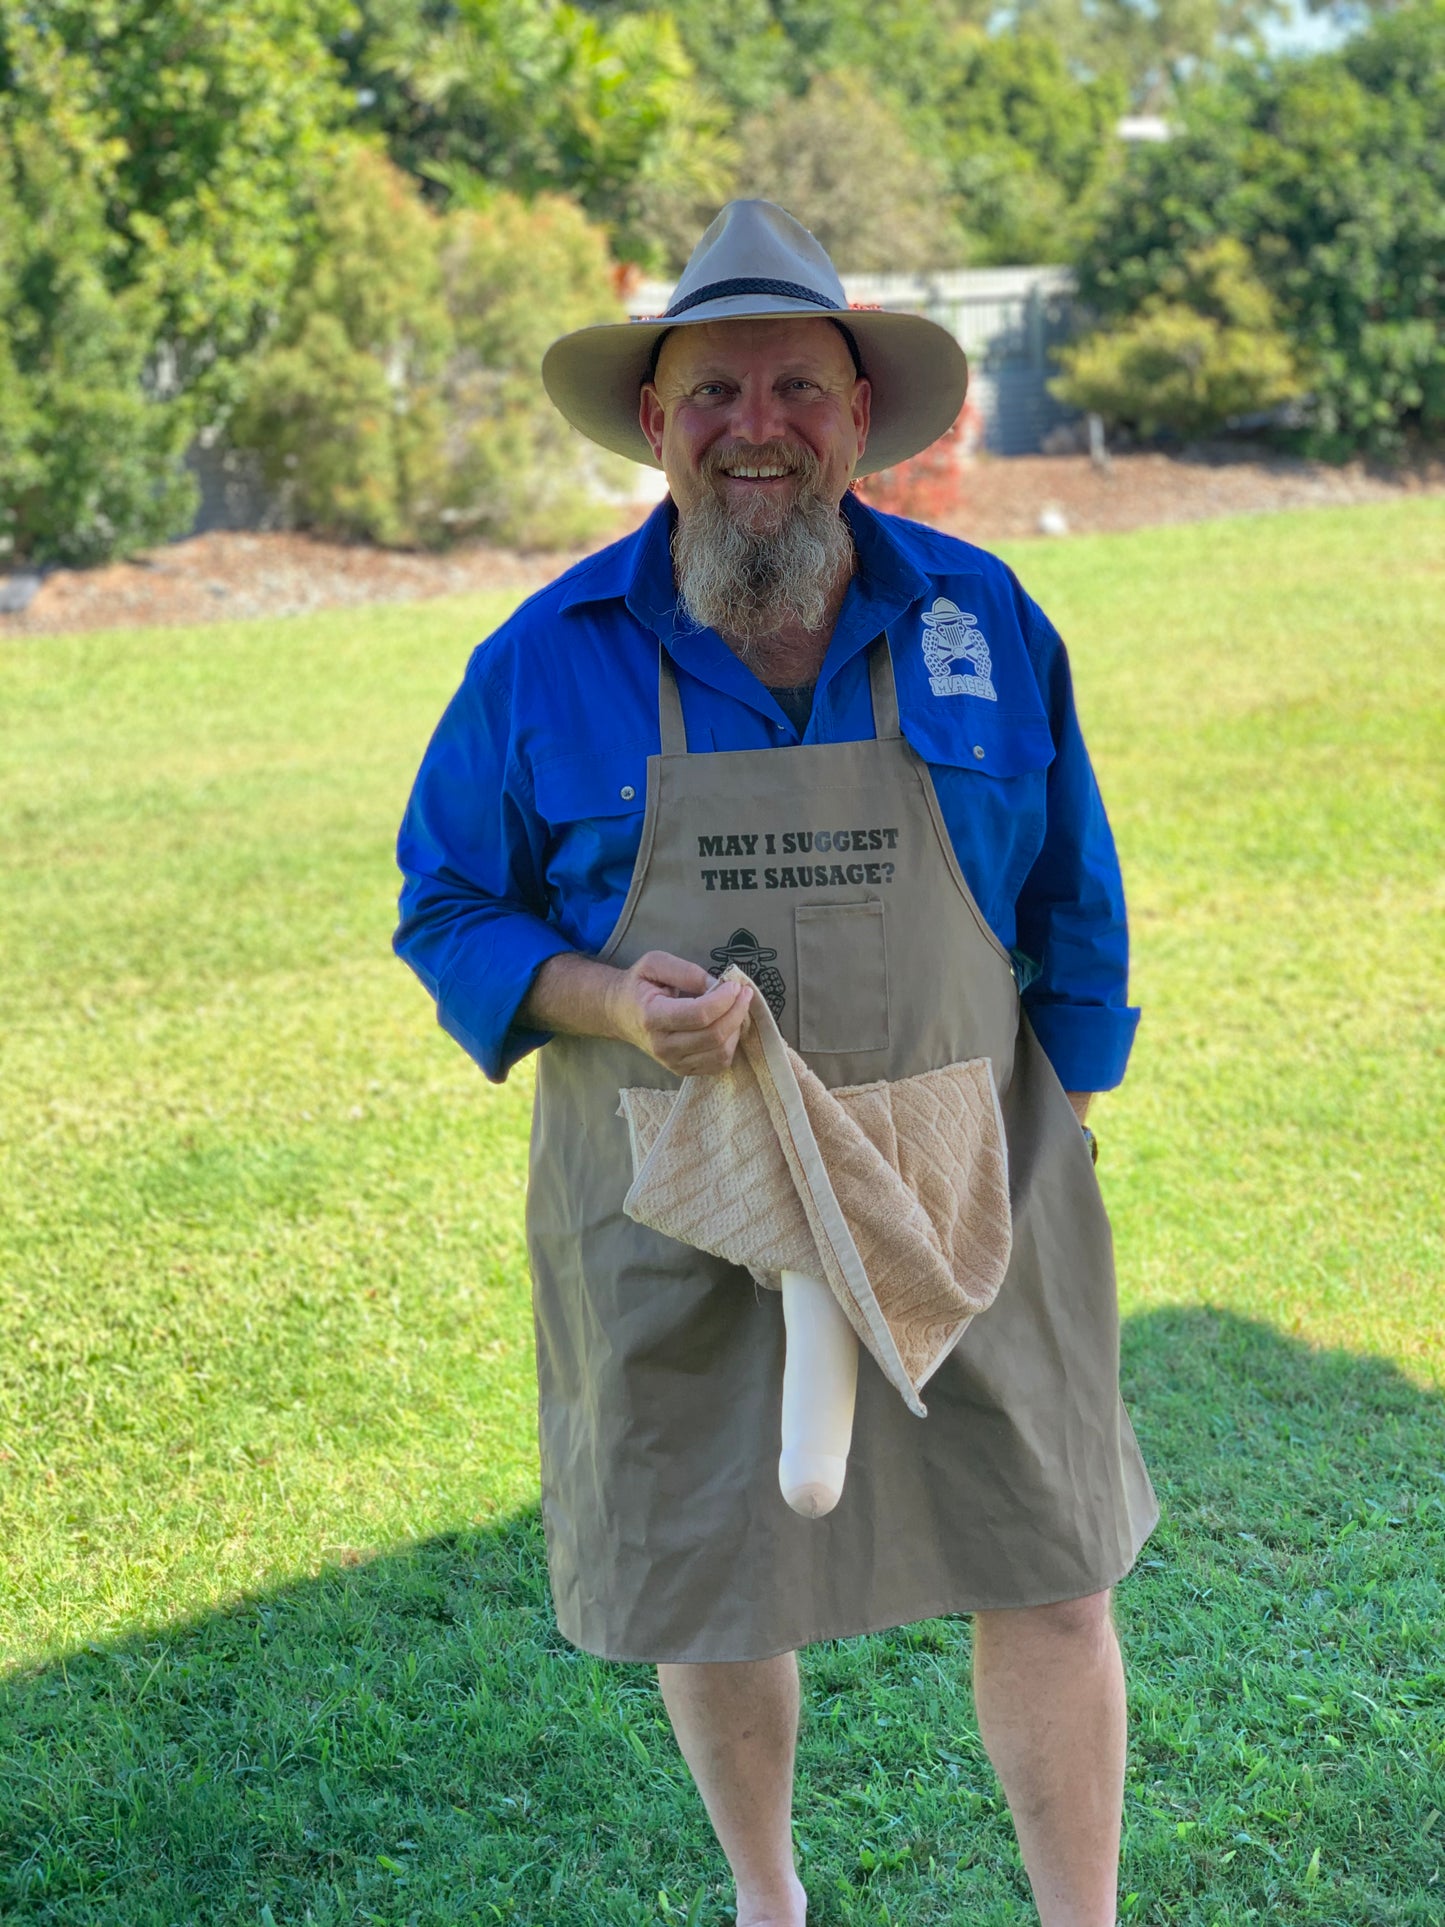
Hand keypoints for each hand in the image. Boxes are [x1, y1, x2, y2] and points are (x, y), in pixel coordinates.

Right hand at [609, 950, 752, 1076]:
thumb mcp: (655, 963)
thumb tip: (718, 985)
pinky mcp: (682, 1070)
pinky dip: (731, 1044)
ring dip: (736, 1028)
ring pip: (720, 1053)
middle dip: (737, 1012)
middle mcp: (661, 1046)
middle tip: (744, 993)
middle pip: (714, 1036)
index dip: (724, 1000)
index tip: (735, 985)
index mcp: (652, 1016)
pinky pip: (718, 1064)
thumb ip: (686, 971)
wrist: (620, 1013)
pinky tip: (728, 1025)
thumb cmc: (639, 985)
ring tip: (736, 1007)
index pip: (699, 1014)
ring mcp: (672, 1062)